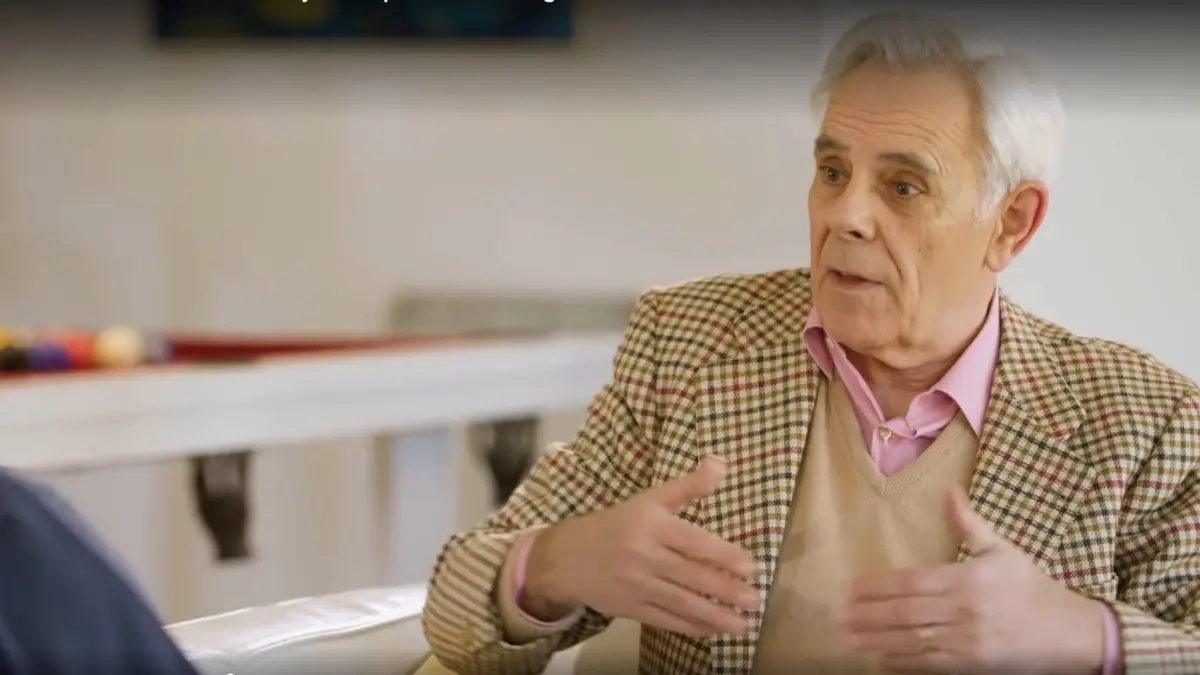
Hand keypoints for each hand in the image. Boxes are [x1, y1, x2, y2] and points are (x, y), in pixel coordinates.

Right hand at [523, 455, 757, 636]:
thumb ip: (687, 486)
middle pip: (692, 576)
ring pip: (683, 603)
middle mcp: (644, 556)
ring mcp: (637, 586)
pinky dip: (693, 627)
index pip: (694, 542)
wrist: (564, 558)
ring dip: (716, 616)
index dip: (724, 556)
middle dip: (726, 591)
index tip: (752, 567)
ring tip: (744, 624)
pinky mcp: (631, 610)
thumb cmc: (615, 524)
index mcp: (651, 526)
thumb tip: (721, 463)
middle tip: (756, 600)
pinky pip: (667, 620)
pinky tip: (715, 630)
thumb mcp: (648, 499)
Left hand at [840, 489, 1107, 673]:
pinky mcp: (973, 666)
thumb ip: (970, 524)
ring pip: (912, 641)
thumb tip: (950, 491)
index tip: (851, 588)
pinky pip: (929, 664)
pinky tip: (880, 658)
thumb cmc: (1032, 588)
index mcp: (969, 580)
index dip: (879, 586)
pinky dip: (902, 662)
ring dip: (877, 640)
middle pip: (906, 613)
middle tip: (839, 615)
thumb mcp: (1003, 551)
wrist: (1070, 634)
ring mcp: (968, 642)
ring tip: (848, 637)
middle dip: (868, 615)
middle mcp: (964, 611)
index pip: (913, 582)